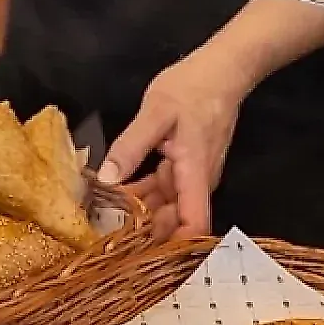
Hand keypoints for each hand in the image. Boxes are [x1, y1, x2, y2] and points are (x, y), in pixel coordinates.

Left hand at [97, 52, 249, 241]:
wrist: (222, 70)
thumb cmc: (192, 88)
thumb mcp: (154, 112)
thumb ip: (130, 147)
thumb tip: (106, 180)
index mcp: (194, 174)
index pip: (193, 225)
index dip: (172, 246)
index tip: (137, 254)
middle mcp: (197, 183)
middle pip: (175, 222)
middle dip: (145, 233)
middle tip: (104, 239)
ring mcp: (190, 177)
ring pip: (165, 207)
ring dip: (139, 215)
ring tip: (101, 221)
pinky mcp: (184, 168)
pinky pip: (162, 191)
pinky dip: (141, 195)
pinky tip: (114, 195)